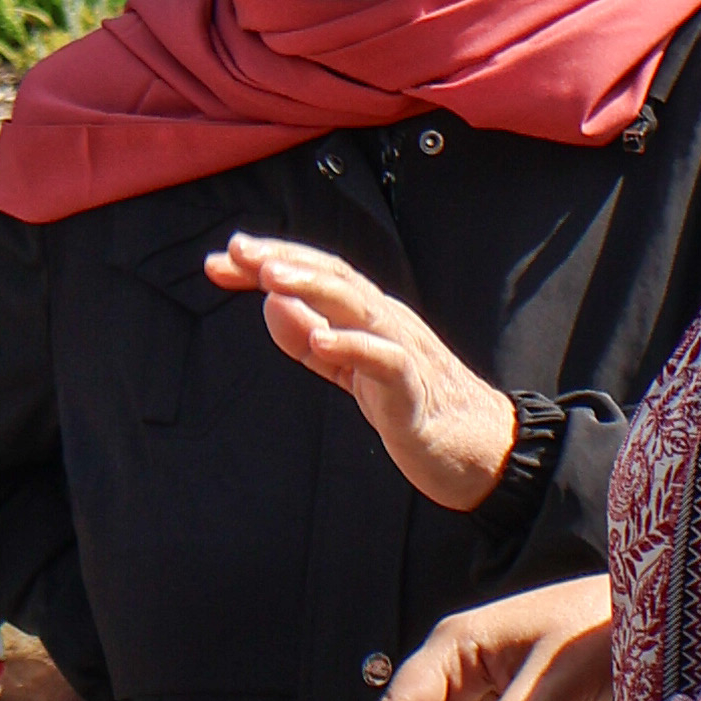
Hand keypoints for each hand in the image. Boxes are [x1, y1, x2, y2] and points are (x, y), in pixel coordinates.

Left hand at [205, 233, 518, 510]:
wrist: (480, 449)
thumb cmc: (414, 404)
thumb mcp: (349, 370)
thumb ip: (310, 341)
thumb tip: (270, 306)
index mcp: (367, 315)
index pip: (316, 275)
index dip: (270, 261)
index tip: (220, 260)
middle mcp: (385, 320)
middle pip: (334, 276)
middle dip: (283, 260)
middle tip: (237, 251)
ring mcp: (402, 350)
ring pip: (357, 306)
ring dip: (312, 287)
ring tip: (269, 279)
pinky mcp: (414, 390)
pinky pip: (386, 361)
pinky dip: (353, 346)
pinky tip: (321, 339)